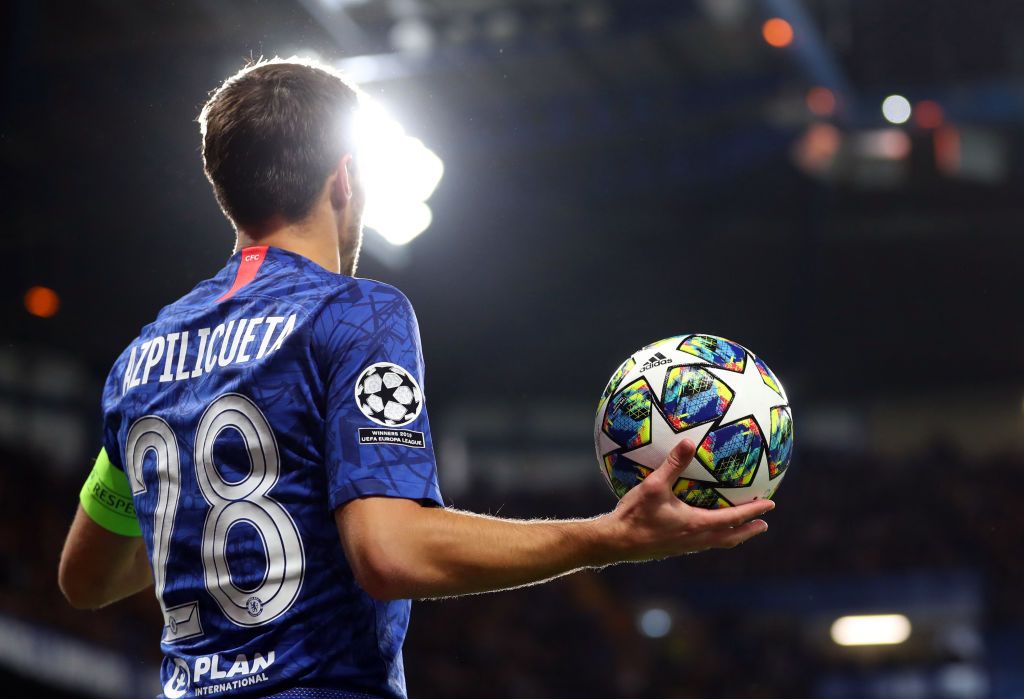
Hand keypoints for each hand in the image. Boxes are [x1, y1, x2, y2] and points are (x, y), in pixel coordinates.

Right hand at [598, 438, 774, 562]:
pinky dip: (714, 537)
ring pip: (717, 543)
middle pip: (730, 538)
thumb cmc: (635, 514)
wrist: (615, 542)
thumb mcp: (654, 486)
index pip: (733, 519)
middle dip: (749, 530)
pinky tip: (704, 528)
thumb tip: (688, 442)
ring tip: (742, 530)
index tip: (770, 505)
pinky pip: (702, 543)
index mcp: (696, 524)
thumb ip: (672, 465)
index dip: (753, 511)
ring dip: (733, 536)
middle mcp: (695, 539)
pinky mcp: (673, 549)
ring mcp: (684, 547)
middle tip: (764, 525)